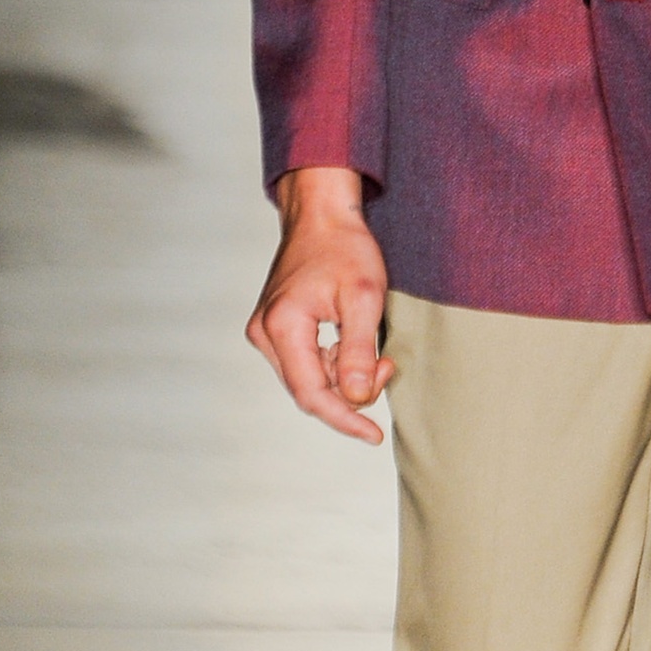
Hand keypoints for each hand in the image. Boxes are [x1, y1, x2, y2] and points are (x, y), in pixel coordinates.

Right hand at [245, 165, 396, 442]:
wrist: (322, 215)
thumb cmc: (344, 248)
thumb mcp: (363, 298)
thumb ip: (359, 352)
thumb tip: (359, 399)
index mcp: (282, 326)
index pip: (311, 394)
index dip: (344, 419)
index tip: (373, 435)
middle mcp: (264, 333)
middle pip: (309, 390)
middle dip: (351, 392)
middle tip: (386, 367)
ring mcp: (266, 331)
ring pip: (308, 379)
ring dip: (344, 377)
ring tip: (375, 351)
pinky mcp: (275, 328)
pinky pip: (305, 363)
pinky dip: (334, 364)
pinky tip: (353, 345)